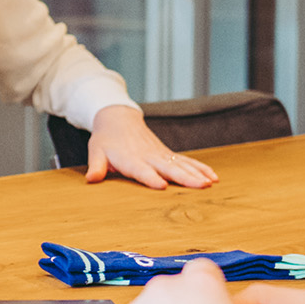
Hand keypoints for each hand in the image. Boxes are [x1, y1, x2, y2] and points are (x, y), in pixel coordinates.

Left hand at [85, 105, 217, 188]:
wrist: (118, 117)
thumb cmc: (106, 139)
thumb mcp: (96, 151)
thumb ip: (96, 166)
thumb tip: (91, 179)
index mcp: (130, 158)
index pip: (141, 170)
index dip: (150, 178)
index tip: (162, 185)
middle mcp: (148, 156)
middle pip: (168, 168)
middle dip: (184, 177)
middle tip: (199, 186)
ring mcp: (160, 154)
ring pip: (181, 164)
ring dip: (196, 174)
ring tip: (210, 183)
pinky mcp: (167, 154)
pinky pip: (186, 161)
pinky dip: (200, 168)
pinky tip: (213, 177)